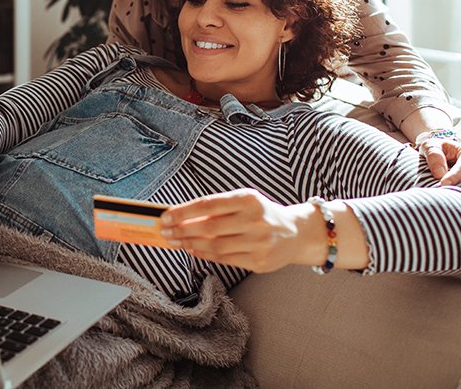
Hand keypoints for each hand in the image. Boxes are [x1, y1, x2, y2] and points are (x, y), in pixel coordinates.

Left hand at [159, 189, 311, 272]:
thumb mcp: (244, 201)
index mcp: (249, 199)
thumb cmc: (261, 214)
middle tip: (165, 232)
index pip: (208, 204)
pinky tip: (193, 250)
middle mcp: (255, 220)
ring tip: (176, 241)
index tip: (165, 217)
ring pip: (215, 245)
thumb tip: (180, 215)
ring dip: (190, 244)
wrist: (295, 233)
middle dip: (182, 230)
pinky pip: (225, 259)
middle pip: (209, 226)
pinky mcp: (260, 261)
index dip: (183, 212)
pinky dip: (205, 255)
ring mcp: (259, 242)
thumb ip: (217, 207)